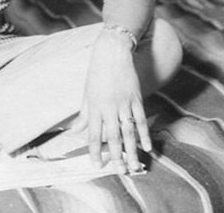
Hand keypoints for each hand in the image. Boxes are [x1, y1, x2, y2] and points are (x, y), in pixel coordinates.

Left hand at [76, 28, 151, 172]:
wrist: (112, 51)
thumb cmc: (97, 71)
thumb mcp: (86, 92)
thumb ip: (83, 114)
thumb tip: (75, 131)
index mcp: (95, 106)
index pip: (94, 133)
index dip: (95, 150)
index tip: (97, 165)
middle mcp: (109, 106)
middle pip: (113, 136)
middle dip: (116, 156)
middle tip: (119, 172)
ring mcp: (124, 102)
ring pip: (128, 131)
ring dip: (131, 150)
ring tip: (133, 166)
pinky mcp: (136, 97)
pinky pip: (141, 119)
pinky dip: (145, 134)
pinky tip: (147, 147)